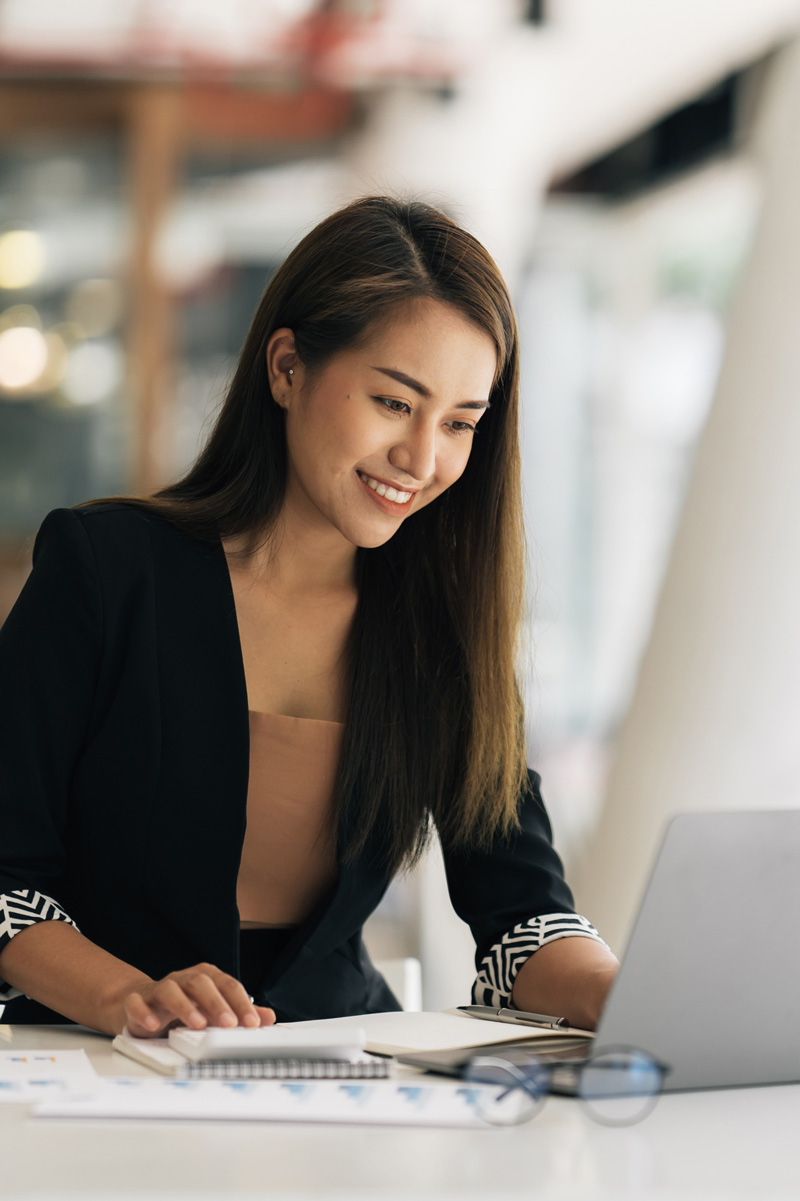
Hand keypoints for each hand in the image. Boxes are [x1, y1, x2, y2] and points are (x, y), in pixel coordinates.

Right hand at [109, 962, 276, 1036]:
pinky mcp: (137, 1001)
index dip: (241, 1003)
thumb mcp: (212, 1010)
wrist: (141, 1004)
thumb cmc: (183, 1007)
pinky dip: (143, 1012)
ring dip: (184, 1007)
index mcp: (205, 978)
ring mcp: (158, 988)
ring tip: (197, 1025)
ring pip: (171, 989)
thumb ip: (239, 1012)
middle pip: (201, 983)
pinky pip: (137, 1003)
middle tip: (230, 1024)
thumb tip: (268, 1017)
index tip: (253, 1024)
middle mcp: (183, 979)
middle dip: (217, 1003)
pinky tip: (152, 1025)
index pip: (227, 984)